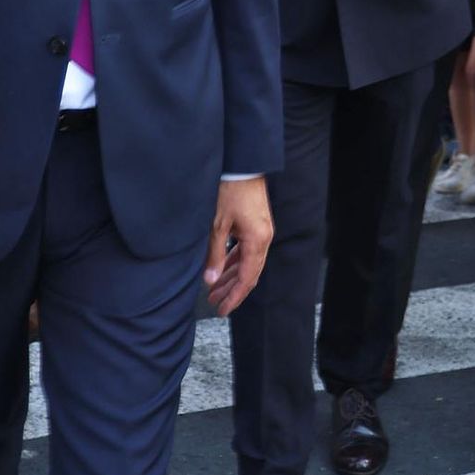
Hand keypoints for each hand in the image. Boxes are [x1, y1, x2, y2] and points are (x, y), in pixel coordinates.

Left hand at [203, 176, 273, 314]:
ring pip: (248, 263)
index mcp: (257, 241)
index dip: (234, 296)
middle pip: (249, 274)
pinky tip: (224, 268)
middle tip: (215, 303)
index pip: (247, 278)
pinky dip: (235, 262)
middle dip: (232, 290)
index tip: (223, 309)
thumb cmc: (231, 191)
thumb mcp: (217, 225)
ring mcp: (262, 231)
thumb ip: (215, 254)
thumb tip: (211, 280)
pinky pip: (247, 251)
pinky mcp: (257, 225)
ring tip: (215, 289)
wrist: (242, 165)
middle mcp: (263, 238)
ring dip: (232, 277)